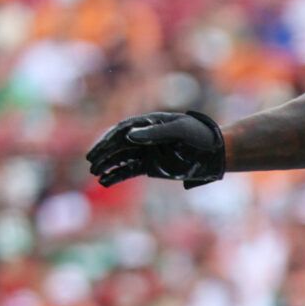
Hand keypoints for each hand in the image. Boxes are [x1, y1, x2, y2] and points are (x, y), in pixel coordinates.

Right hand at [86, 111, 225, 188]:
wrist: (213, 153)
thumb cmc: (199, 136)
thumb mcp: (179, 130)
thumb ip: (155, 133)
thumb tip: (129, 136)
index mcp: (149, 123)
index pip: (124, 130)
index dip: (110, 139)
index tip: (100, 149)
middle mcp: (144, 137)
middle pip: (118, 144)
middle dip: (104, 153)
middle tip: (91, 162)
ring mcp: (146, 152)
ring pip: (121, 158)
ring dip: (107, 165)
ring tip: (95, 173)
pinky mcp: (149, 166)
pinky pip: (129, 170)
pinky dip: (117, 176)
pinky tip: (105, 182)